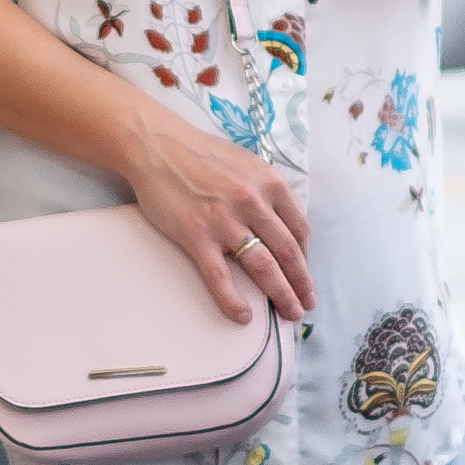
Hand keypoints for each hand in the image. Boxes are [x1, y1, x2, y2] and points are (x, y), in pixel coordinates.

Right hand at [126, 106, 312, 322]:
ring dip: (281, 294)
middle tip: (307, 304)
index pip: (299, 228)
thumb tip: (281, 219)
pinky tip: (243, 317)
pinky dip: (233, 300)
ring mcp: (225, 222)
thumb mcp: (247, 164)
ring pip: (263, 267)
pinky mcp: (197, 236)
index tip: (303, 272)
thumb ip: (266, 190)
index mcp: (269, 184)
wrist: (157, 147)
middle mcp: (253, 203)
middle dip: (301, 283)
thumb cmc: (201, 153)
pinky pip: (220, 276)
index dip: (305, 256)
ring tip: (289, 314)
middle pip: (287, 253)